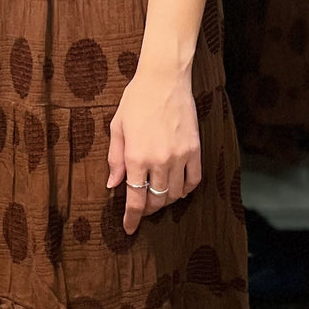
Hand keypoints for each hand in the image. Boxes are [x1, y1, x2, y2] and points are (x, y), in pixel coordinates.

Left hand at [106, 61, 201, 234]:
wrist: (164, 79)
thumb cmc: (136, 100)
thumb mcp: (117, 128)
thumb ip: (115, 159)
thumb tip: (112, 185)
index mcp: (136, 157)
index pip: (135, 198)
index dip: (131, 217)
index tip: (128, 228)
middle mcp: (159, 161)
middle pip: (156, 200)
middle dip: (147, 209)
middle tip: (142, 208)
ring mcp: (179, 156)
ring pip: (175, 194)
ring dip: (165, 200)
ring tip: (158, 195)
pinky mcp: (195, 149)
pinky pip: (194, 181)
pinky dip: (185, 190)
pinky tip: (177, 187)